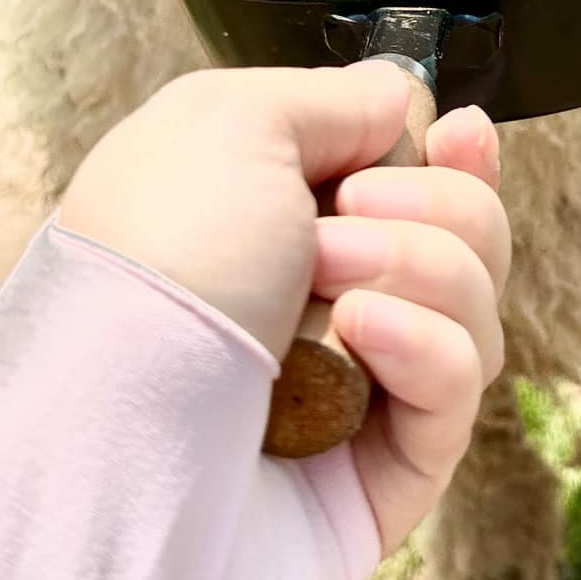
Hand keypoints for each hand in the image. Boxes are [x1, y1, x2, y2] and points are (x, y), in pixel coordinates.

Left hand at [56, 63, 507, 551]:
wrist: (108, 441)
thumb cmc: (155, 267)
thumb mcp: (232, 124)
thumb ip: (336, 100)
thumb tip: (402, 103)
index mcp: (272, 215)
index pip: (411, 177)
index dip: (451, 155)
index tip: (459, 135)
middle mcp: (316, 300)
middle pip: (463, 234)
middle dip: (431, 205)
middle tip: (348, 215)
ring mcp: (354, 392)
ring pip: (472, 308)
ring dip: (422, 267)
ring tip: (335, 285)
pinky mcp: (383, 479)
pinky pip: (457, 393)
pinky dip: (427, 345)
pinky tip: (365, 334)